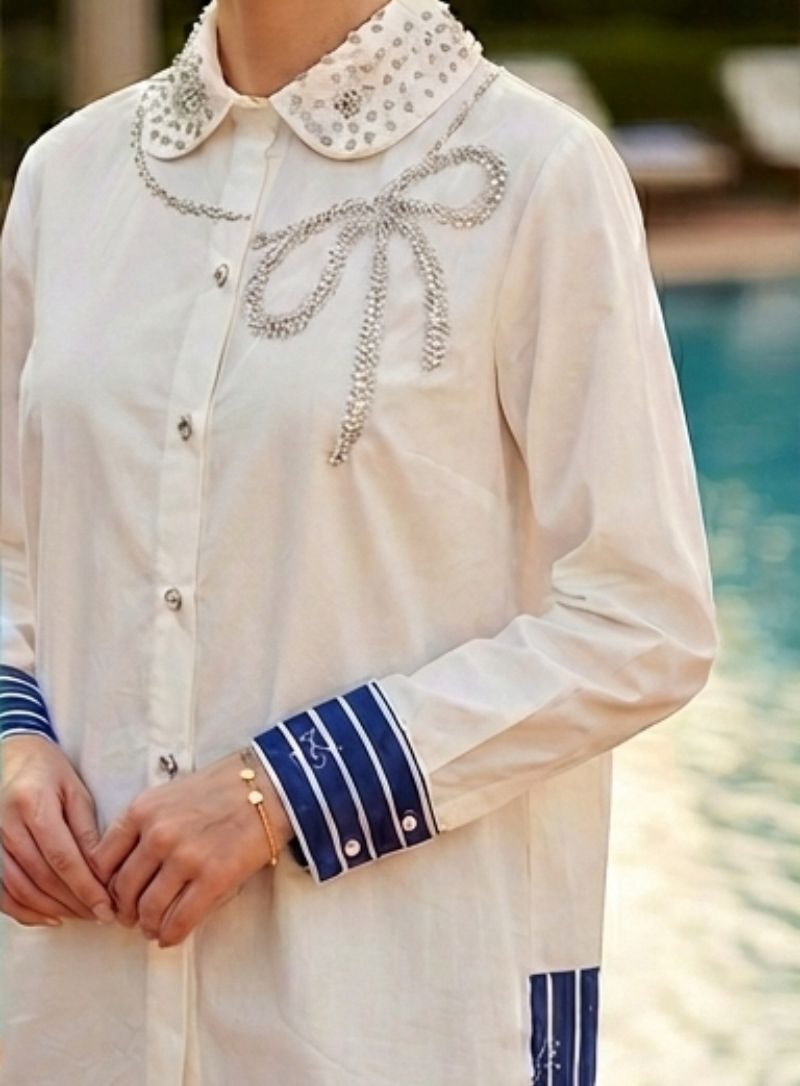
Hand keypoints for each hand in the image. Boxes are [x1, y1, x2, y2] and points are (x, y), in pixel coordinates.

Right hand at [1, 734, 115, 927]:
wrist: (12, 758)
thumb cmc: (50, 772)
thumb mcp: (75, 791)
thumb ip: (87, 829)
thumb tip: (102, 870)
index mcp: (33, 805)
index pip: (62, 857)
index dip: (85, 887)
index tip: (106, 906)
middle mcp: (7, 826)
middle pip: (42, 877)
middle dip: (74, 902)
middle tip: (101, 914)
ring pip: (21, 889)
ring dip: (53, 909)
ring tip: (82, 915)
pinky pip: (2, 892)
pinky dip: (25, 910)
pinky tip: (50, 917)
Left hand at [92, 751, 292, 947]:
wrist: (269, 785)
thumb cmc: (221, 788)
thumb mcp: (168, 794)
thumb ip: (143, 826)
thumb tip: (126, 870)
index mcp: (142, 810)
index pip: (102, 861)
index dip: (103, 885)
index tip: (113, 894)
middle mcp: (158, 834)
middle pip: (122, 890)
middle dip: (124, 910)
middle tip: (131, 918)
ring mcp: (185, 857)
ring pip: (148, 909)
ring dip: (147, 925)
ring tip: (152, 928)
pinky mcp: (214, 878)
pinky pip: (180, 920)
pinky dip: (170, 935)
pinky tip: (170, 936)